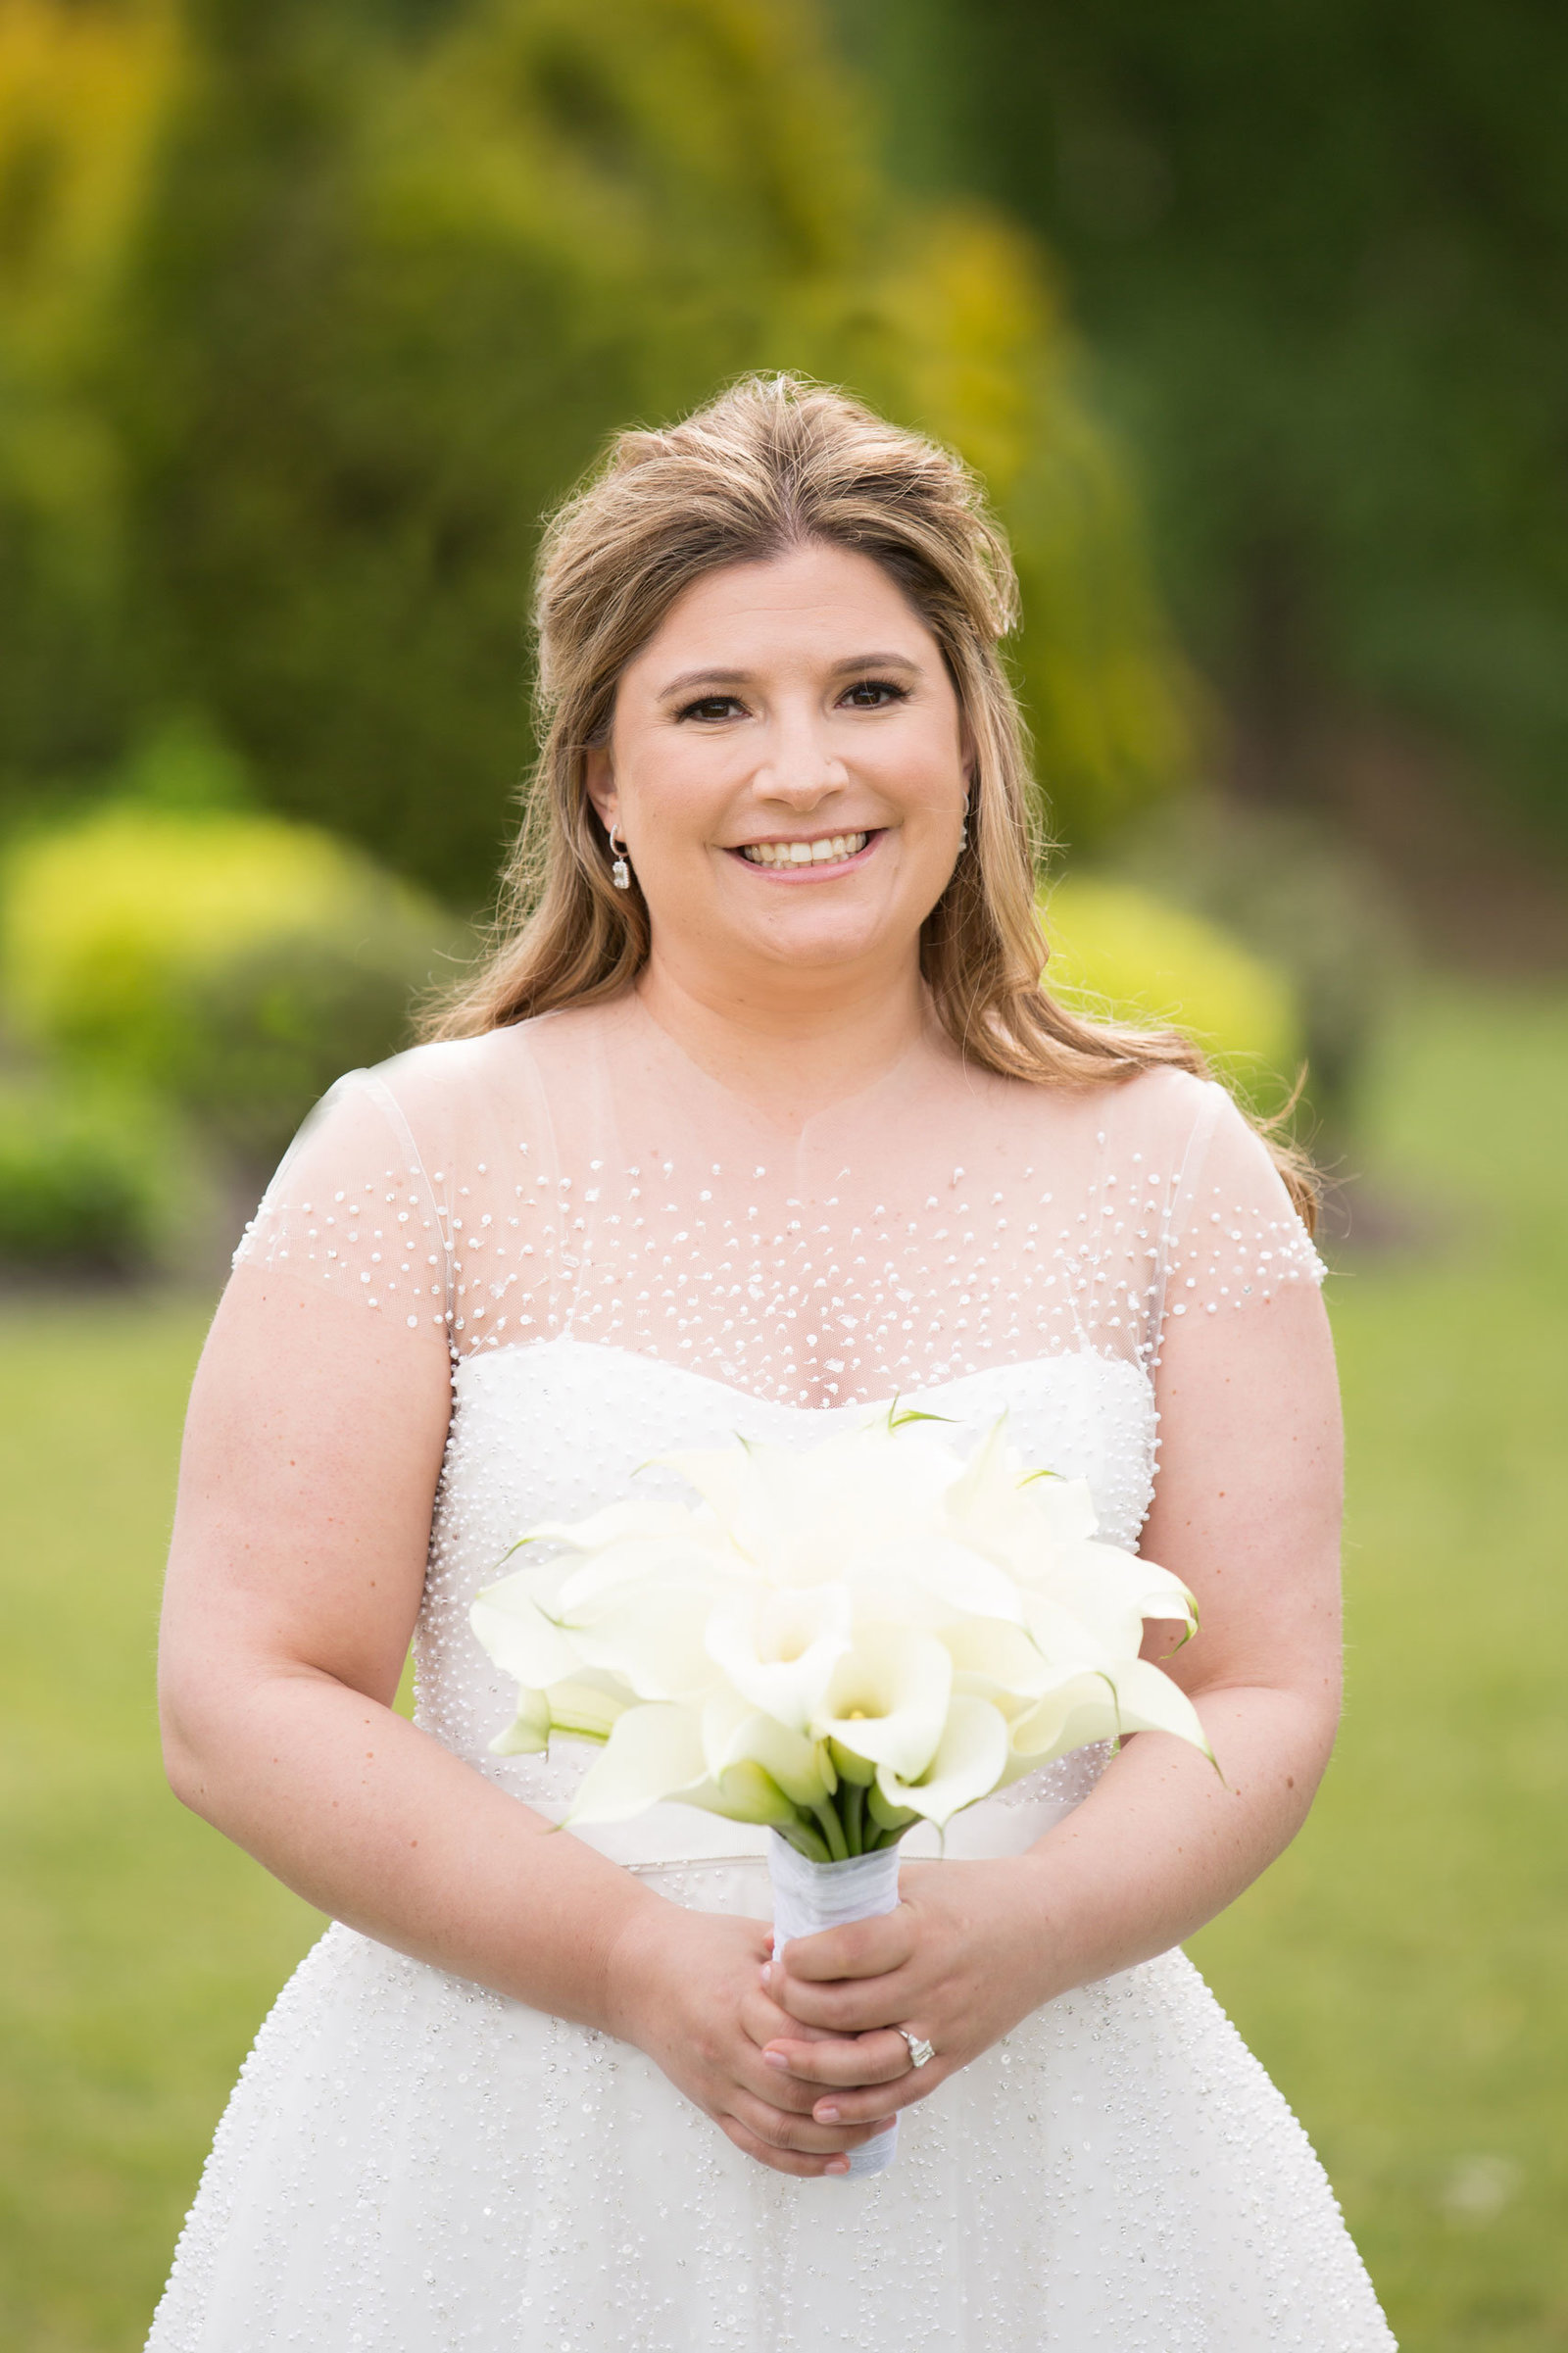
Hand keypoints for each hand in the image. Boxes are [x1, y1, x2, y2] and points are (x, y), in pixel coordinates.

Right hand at [605, 1895, 898, 2177]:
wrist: (631, 1972)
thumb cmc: (697, 1946)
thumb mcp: (749, 1935)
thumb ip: (800, 1952)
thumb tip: (858, 1953)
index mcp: (737, 2001)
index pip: (802, 2035)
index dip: (847, 2043)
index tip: (888, 2037)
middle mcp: (724, 2049)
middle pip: (796, 2089)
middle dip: (851, 2097)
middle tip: (896, 2087)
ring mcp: (715, 2084)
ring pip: (780, 2128)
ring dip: (833, 2136)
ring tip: (879, 2125)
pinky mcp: (710, 2105)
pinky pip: (755, 2145)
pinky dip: (798, 2162)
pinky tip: (836, 2161)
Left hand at [755, 1856, 1057, 2132]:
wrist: (1049, 1926)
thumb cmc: (974, 1894)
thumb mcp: (915, 1881)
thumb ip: (853, 1902)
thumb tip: (779, 1926)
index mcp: (922, 1931)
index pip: (848, 1952)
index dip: (801, 1958)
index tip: (774, 1953)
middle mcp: (935, 1983)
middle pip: (849, 2011)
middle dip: (795, 2007)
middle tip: (763, 1994)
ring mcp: (947, 2026)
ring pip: (870, 2063)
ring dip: (814, 2066)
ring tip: (770, 2056)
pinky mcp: (957, 2055)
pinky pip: (903, 2092)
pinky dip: (861, 2106)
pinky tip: (822, 2108)